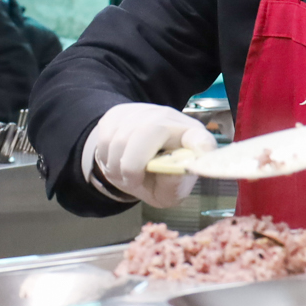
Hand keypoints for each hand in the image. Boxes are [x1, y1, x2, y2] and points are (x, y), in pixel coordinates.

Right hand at [82, 103, 217, 207]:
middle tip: (131, 182)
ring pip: (121, 138)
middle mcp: (170, 119)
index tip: (200, 150)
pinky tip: (115, 162)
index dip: (200, 143)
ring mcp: (143, 112)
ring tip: (123, 175)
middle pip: (149, 131)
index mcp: (191, 139)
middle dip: (133, 164)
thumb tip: (173, 172)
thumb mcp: (167, 193)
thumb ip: (173, 187)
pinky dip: (105, 158)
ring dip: (116, 166)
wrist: (131, 161)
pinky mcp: (119, 113)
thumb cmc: (156, 179)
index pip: (200, 138)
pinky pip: (105, 138)